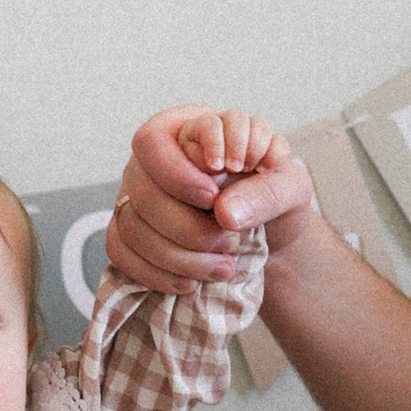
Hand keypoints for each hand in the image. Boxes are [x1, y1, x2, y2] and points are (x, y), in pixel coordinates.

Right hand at [103, 106, 310, 293]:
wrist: (271, 236)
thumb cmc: (274, 198)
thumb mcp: (291, 188)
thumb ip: (267, 191)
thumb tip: (224, 212)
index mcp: (188, 127)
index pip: (154, 139)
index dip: (178, 172)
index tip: (215, 195)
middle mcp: (155, 158)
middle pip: (140, 186)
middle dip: (185, 225)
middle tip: (230, 240)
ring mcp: (137, 194)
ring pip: (130, 223)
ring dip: (176, 255)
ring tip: (223, 267)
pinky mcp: (132, 231)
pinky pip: (120, 251)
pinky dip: (155, 273)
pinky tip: (190, 283)